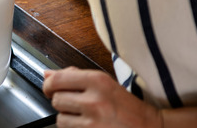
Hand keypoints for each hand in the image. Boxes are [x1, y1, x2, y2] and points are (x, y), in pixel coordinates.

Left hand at [43, 67, 163, 127]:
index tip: (49, 87)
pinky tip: (88, 125)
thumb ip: (74, 76)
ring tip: (85, 116)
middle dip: (62, 102)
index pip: (57, 79)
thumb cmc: (127, 106)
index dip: (48, 84)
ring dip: (68, 118)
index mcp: (97, 81)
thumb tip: (47, 74)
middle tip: (76, 103)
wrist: (149, 127)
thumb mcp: (104, 83)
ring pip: (60, 118)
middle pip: (56, 99)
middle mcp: (94, 100)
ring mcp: (93, 121)